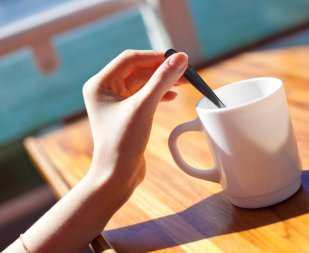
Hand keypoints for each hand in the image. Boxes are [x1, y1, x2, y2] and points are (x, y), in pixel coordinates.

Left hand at [82, 50, 187, 199]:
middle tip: (185, 71)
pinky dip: (159, 93)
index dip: (155, 57)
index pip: (130, 59)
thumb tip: (181, 58)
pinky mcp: (126, 113)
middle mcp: (105, 90)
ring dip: (163, 81)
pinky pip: (144, 95)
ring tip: (183, 82)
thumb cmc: (123, 142)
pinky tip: (172, 96)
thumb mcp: (145, 107)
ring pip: (143, 83)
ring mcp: (115, 102)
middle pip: (138, 70)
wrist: (117, 176)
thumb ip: (163, 80)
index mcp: (100, 84)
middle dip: (162, 70)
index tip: (178, 58)